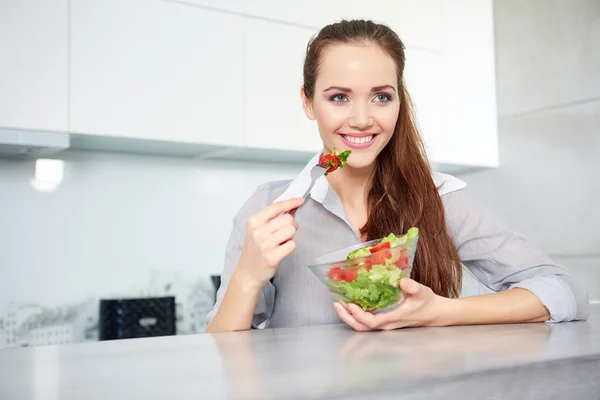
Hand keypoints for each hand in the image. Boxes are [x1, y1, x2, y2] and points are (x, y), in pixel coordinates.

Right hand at [235, 197, 303, 289]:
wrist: (247, 273)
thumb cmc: (255, 250)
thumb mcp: (257, 230)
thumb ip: (273, 218)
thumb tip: (292, 207)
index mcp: (254, 221)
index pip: (277, 206)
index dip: (291, 202)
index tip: (300, 200)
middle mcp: (258, 231)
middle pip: (288, 219)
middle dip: (291, 225)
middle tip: (285, 234)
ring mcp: (265, 244)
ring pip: (291, 231)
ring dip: (290, 237)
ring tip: (281, 243)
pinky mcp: (272, 257)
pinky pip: (292, 245)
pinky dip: (290, 247)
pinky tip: (281, 251)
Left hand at [333, 277, 449, 330]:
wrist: (434, 313)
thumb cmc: (427, 302)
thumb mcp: (422, 292)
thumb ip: (413, 287)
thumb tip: (403, 282)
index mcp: (393, 318)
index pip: (371, 323)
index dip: (359, 316)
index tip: (351, 304)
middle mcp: (386, 324)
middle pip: (361, 328)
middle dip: (347, 318)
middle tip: (337, 304)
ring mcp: (384, 324)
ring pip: (362, 326)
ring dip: (349, 317)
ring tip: (339, 304)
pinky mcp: (384, 321)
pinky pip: (366, 322)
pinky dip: (355, 315)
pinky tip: (350, 304)